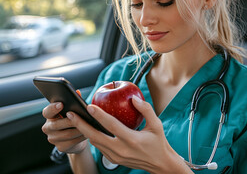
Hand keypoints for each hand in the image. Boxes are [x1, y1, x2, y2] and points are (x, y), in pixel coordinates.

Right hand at [42, 102, 86, 153]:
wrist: (76, 139)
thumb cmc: (75, 120)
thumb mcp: (74, 110)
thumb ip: (74, 101)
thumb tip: (77, 92)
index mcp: (50, 116)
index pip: (47, 112)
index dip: (53, 108)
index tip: (61, 104)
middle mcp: (48, 127)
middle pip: (57, 124)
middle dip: (71, 120)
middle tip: (81, 116)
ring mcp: (53, 139)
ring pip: (67, 134)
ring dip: (79, 129)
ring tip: (89, 125)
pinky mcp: (61, 147)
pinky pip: (72, 142)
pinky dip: (81, 137)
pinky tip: (88, 133)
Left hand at [67, 96, 191, 173]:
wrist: (159, 164)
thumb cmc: (158, 142)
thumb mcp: (157, 125)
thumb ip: (146, 110)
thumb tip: (134, 98)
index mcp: (131, 140)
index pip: (111, 126)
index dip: (99, 115)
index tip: (89, 106)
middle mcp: (121, 150)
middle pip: (95, 136)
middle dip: (81, 125)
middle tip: (71, 113)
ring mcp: (116, 156)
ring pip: (95, 143)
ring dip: (84, 131)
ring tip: (75, 119)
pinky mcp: (114, 159)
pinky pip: (99, 147)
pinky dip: (92, 137)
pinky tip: (87, 128)